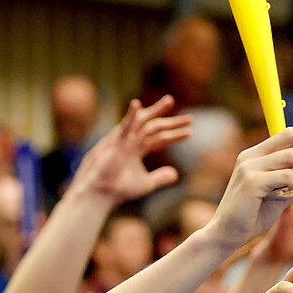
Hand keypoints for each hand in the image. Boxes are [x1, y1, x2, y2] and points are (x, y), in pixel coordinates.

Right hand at [71, 95, 193, 202]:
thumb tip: (176, 174)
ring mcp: (125, 140)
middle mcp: (133, 142)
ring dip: (156, 110)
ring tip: (170, 100)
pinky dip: (130, 115)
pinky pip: (124, 126)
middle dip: (172, 122)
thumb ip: (160, 177)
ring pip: (143, 122)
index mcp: (138, 149)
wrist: (102, 192)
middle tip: (190, 118)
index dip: (175, 136)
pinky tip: (137, 104)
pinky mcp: (116, 143)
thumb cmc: (119, 189)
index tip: (190, 133)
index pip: (160, 139)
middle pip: (155, 127)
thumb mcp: (146, 183)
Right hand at [208, 125, 292, 250]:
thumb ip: (292, 181)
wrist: (225, 236)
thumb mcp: (277, 195)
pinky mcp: (252, 182)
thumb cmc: (250, 218)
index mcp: (254, 156)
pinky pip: (287, 177)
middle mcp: (250, 157)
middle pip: (288, 135)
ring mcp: (249, 168)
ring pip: (291, 157)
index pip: (286, 136)